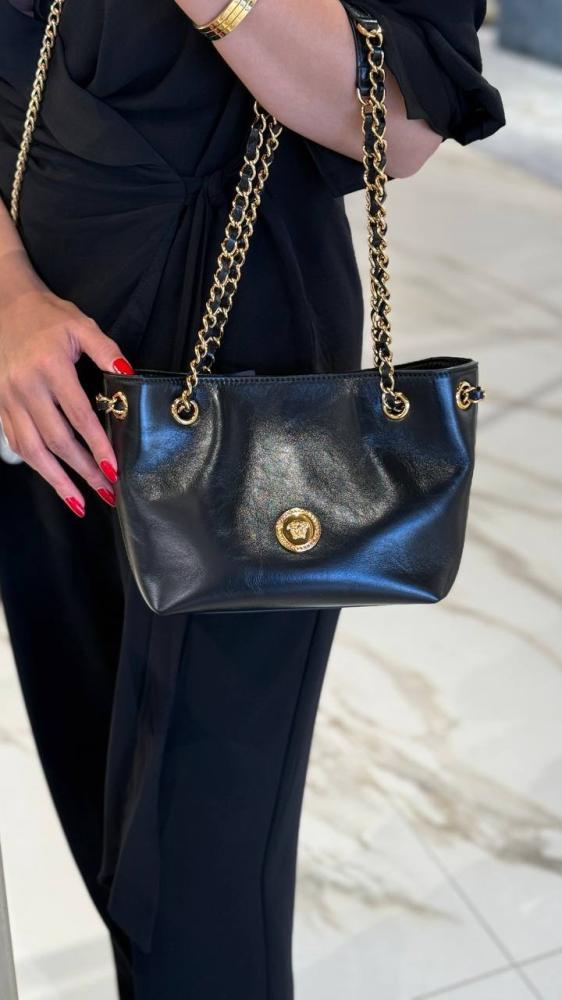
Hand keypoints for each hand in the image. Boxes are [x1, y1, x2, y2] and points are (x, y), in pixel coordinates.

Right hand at [0, 285, 133, 516]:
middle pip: (57, 440)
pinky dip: (37, 466)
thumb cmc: (49, 317)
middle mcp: (26, 387)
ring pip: (33, 449)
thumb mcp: (82, 325)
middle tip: (107, 492)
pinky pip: (18, 442)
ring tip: (80, 503)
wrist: (5, 306)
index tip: (114, 468)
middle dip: (84, 471)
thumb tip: (128, 374)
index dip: (97, 444)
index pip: (78, 415)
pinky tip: (55, 481)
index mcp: (49, 367)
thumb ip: (106, 350)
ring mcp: (9, 399)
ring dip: (57, 481)